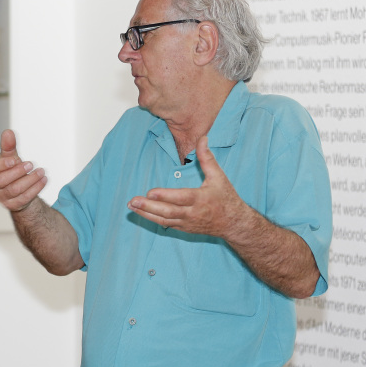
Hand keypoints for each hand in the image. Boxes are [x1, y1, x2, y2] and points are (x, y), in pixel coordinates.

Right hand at [0, 129, 47, 211]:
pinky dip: (36, 188)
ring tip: (41, 171)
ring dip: (30, 180)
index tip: (14, 159)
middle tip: (30, 164)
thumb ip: (8, 146)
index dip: (1, 165)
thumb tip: (8, 132)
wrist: (18, 190)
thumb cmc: (11, 172)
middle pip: (1, 181)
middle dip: (17, 172)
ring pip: (14, 190)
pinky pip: (24, 198)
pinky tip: (43, 180)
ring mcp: (2, 197)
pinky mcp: (13, 205)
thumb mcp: (10, 157)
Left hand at [127, 136, 248, 237]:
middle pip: (168, 211)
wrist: (234, 223)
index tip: (150, 192)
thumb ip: (207, 158)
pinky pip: (166, 224)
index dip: (165, 196)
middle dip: (149, 207)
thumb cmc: (226, 197)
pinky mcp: (184, 228)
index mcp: (201, 199)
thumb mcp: (219, 176)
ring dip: (146, 214)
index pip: (181, 198)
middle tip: (132, 201)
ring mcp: (187, 222)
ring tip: (131, 206)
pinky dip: (152, 219)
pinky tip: (140, 213)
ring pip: (164, 220)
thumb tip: (202, 138)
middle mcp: (193, 213)